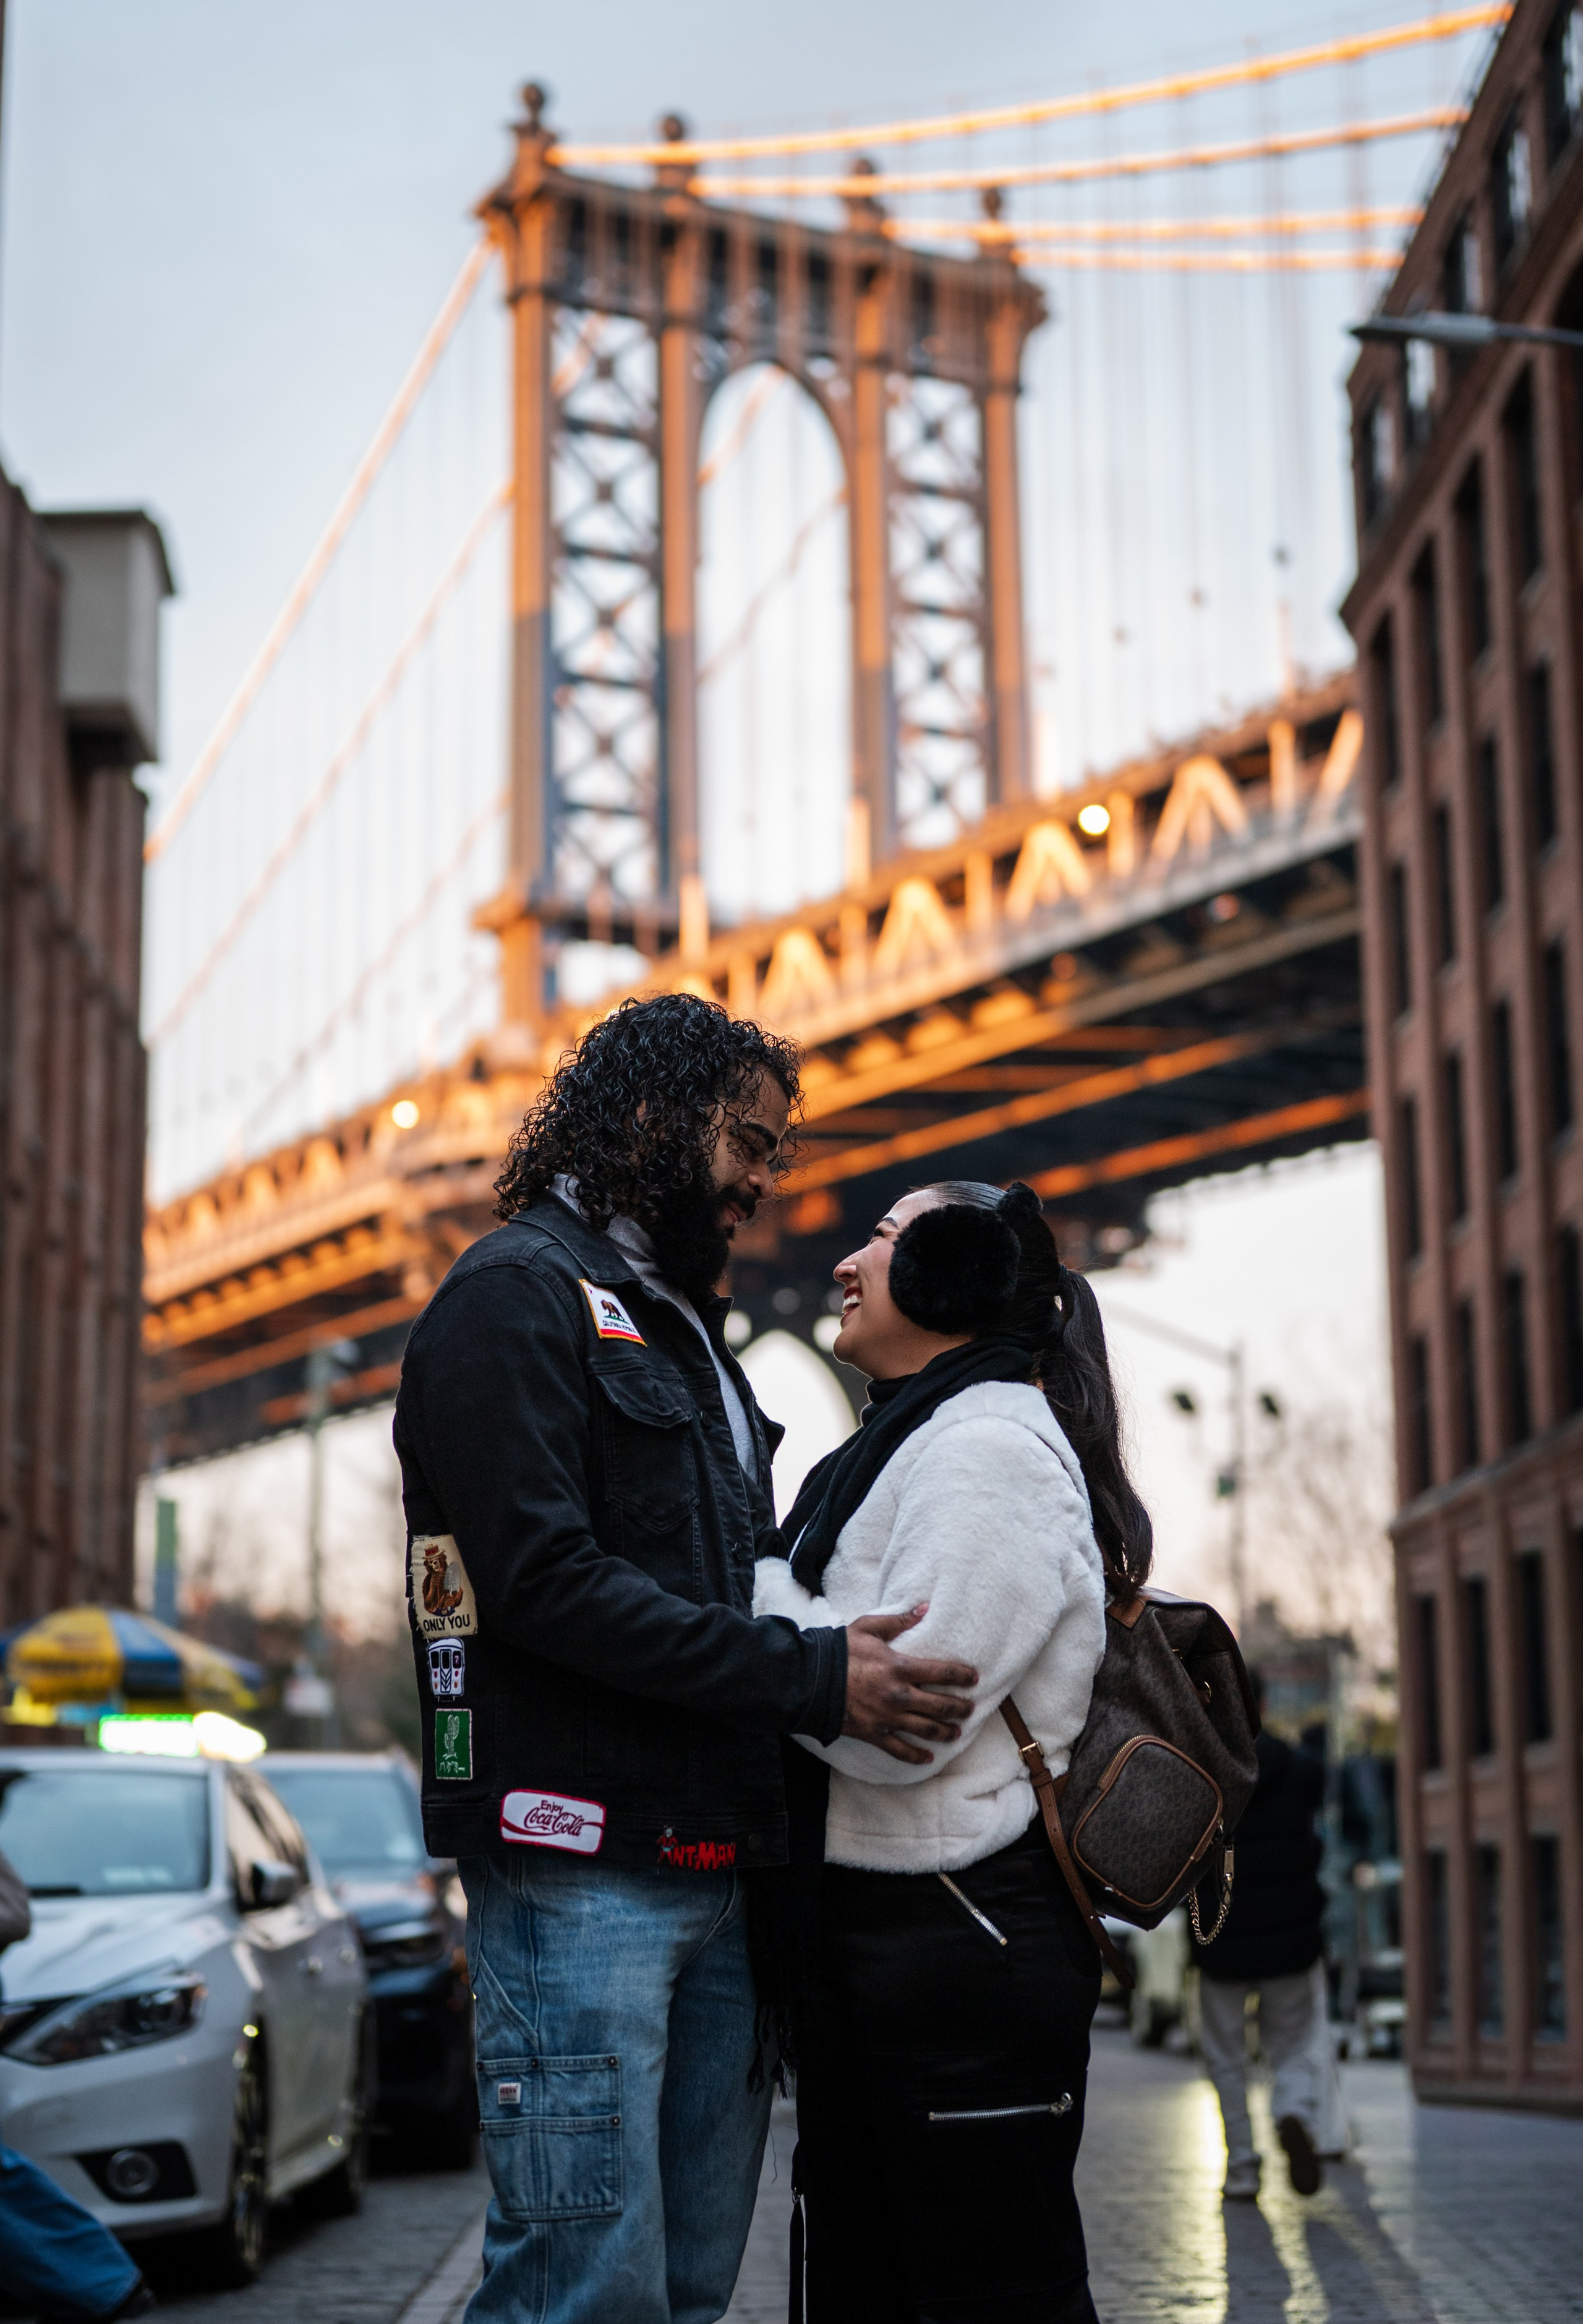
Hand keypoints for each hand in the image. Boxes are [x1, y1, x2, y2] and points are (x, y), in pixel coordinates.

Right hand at [842, 1605, 977, 1765]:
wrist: (810, 1681)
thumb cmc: (839, 1651)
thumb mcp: (868, 1627)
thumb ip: (898, 1620)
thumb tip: (925, 1608)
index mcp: (900, 1668)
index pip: (942, 1673)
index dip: (962, 1676)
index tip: (974, 1678)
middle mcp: (899, 1696)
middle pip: (940, 1706)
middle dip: (959, 1708)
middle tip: (970, 1708)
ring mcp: (888, 1718)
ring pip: (926, 1730)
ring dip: (945, 1732)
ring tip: (956, 1732)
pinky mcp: (874, 1734)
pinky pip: (900, 1750)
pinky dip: (916, 1756)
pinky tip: (928, 1759)